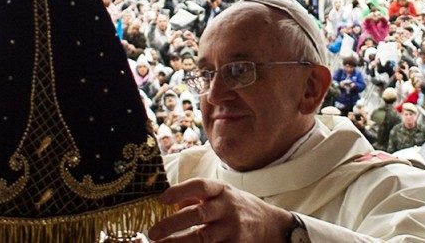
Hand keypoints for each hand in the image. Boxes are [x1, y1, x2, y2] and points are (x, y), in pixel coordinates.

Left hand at [148, 179, 292, 242]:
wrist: (271, 225)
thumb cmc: (236, 207)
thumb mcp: (220, 195)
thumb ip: (197, 198)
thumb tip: (171, 204)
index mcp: (221, 190)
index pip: (200, 186)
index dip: (181, 191)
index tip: (162, 199)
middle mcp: (227, 208)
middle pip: (198, 214)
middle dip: (172, 224)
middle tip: (153, 233)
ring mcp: (232, 229)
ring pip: (203, 238)